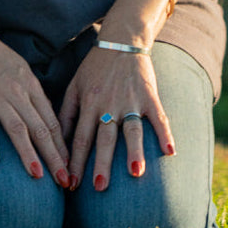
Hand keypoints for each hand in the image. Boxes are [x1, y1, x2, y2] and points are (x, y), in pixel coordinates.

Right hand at [0, 31, 71, 187]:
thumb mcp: (22, 72)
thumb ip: (34, 96)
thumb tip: (48, 119)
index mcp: (31, 87)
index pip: (51, 122)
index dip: (62, 147)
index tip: (70, 168)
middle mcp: (17, 93)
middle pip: (39, 128)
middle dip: (54, 157)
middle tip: (65, 181)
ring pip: (16, 128)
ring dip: (28, 153)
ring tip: (37, 176)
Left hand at [58, 45, 174, 190]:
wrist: (121, 40)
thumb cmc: (94, 67)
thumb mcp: (74, 86)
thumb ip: (66, 114)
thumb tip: (57, 144)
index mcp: (88, 103)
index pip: (79, 138)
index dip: (75, 161)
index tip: (71, 185)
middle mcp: (108, 104)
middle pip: (104, 138)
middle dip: (102, 163)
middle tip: (99, 187)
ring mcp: (130, 100)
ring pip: (131, 129)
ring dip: (133, 151)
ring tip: (135, 173)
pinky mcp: (149, 96)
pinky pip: (158, 117)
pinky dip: (165, 133)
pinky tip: (170, 152)